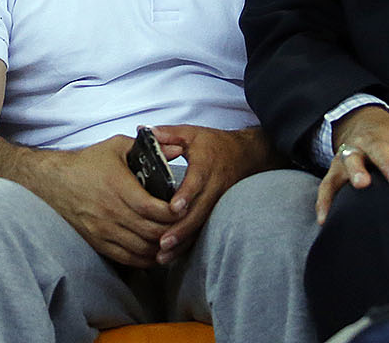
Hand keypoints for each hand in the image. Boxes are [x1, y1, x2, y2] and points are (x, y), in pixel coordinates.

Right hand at [33, 135, 178, 266]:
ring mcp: (103, 230)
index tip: (183, 208)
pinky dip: (145, 259)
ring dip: (161, 246)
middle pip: (151, 231)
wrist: (53, 182)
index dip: (173, 212)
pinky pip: (127, 258)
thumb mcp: (117, 146)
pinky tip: (154, 251)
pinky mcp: (98, 242)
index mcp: (117, 186)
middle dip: (172, 230)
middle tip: (183, 225)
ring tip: (172, 238)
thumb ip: (150, 147)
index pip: (153, 209)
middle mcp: (111, 211)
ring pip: (142, 248)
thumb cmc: (87, 162)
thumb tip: (179, 148)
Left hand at [147, 125, 275, 261]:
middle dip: (180, 230)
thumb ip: (168, 134)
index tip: (174, 208)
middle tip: (162, 243)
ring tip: (162, 257)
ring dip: (182, 242)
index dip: (186, 195)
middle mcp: (213, 186)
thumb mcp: (191, 133)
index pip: (196, 182)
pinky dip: (188, 243)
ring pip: (200, 226)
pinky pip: (202, 230)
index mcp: (205, 165)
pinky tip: (172, 255)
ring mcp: (216, 202)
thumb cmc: (214, 144)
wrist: (245, 156)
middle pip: (198, 212)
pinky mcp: (215, 212)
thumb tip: (144, 132)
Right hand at [317, 106, 388, 222]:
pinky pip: (327, 183)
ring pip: (352, 159)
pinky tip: (326, 219)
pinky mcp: (336, 167)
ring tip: (361, 185)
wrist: (364, 121)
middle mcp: (376, 142)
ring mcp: (353, 152)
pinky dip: (324, 200)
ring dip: (356, 171)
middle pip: (382, 149)